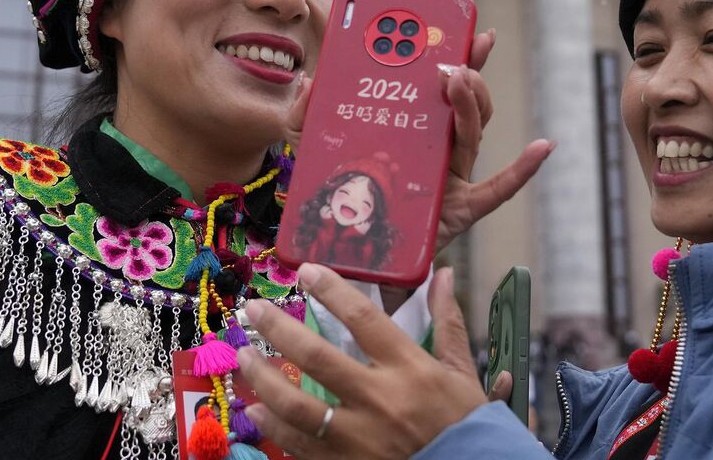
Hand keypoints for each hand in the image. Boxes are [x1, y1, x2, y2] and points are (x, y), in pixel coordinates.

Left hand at [237, 264, 502, 459]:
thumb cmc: (468, 425)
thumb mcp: (462, 372)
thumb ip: (447, 322)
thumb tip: (445, 273)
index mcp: (410, 369)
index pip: (364, 319)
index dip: (332, 290)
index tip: (306, 271)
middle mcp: (380, 400)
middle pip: (317, 357)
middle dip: (279, 329)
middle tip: (253, 310)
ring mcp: (359, 437)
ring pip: (297, 405)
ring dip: (263, 379)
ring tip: (245, 358)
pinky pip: (299, 443)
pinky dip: (273, 426)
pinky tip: (257, 409)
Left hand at [285, 31, 553, 254]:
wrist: (355, 255)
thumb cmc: (345, 197)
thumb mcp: (316, 149)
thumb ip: (309, 114)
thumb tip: (309, 81)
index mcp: (414, 129)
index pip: (441, 86)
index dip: (458, 55)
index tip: (466, 27)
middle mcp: (439, 148)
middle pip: (463, 104)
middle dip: (465, 74)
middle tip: (450, 58)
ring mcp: (453, 177)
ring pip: (473, 133)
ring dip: (472, 103)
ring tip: (461, 80)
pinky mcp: (460, 210)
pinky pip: (498, 190)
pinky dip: (523, 170)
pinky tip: (542, 147)